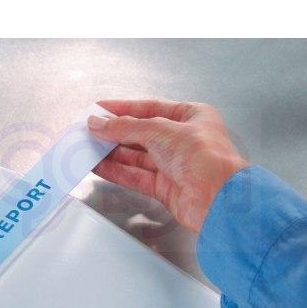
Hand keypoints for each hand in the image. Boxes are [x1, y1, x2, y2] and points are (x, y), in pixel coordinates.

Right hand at [87, 100, 248, 232]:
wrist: (217, 199)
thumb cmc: (206, 159)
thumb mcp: (160, 131)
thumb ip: (126, 127)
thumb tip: (101, 123)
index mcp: (192, 117)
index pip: (151, 108)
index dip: (123, 108)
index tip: (101, 109)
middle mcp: (183, 141)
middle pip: (142, 133)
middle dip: (115, 132)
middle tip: (91, 130)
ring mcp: (174, 165)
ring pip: (137, 157)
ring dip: (113, 153)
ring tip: (90, 148)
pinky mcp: (166, 187)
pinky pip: (136, 176)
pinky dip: (117, 171)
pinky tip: (101, 166)